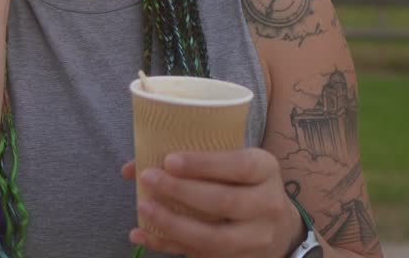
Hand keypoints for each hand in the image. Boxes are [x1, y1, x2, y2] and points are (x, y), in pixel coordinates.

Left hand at [120, 150, 302, 257]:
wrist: (278, 225)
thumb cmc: (242, 182)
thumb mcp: (231, 160)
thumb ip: (189, 159)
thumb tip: (130, 168)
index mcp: (265, 170)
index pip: (238, 166)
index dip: (203, 164)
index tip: (169, 160)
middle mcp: (266, 205)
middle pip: (223, 202)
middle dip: (181, 192)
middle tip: (148, 179)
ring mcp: (254, 238)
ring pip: (212, 237)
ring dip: (172, 223)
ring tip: (143, 208)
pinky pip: (198, 255)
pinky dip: (166, 244)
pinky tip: (140, 234)